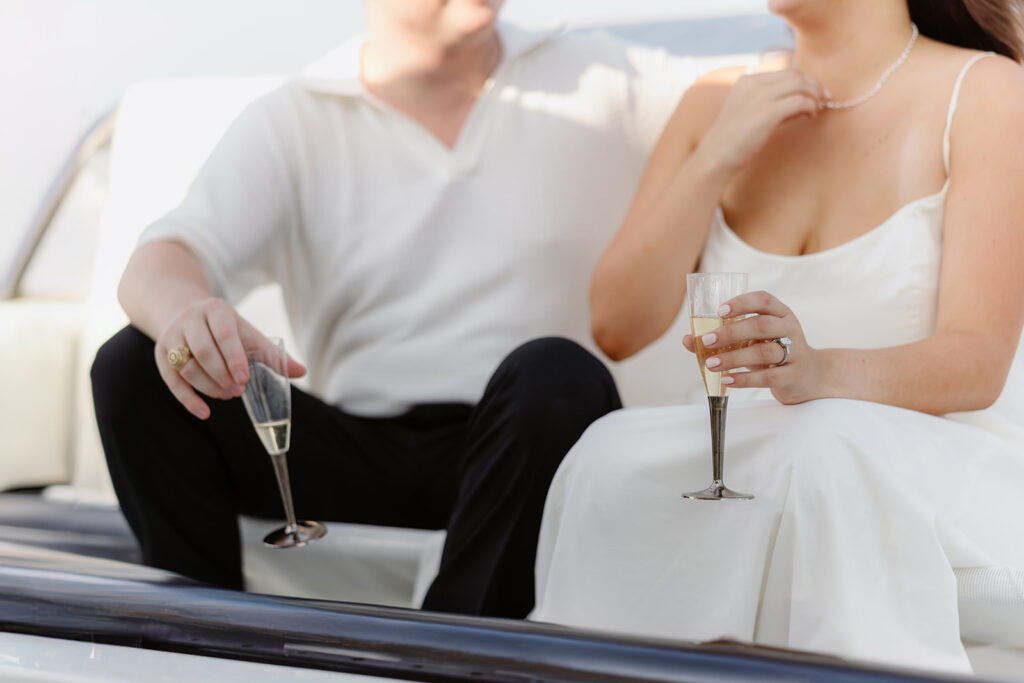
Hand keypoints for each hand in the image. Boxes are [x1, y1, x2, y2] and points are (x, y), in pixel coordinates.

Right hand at [154, 297, 305, 419]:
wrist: (185, 313)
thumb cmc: (225, 328)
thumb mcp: (247, 333)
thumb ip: (271, 354)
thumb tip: (301, 372)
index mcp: (215, 310)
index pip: (225, 335)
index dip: (235, 358)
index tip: (245, 379)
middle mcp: (190, 319)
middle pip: (203, 352)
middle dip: (222, 375)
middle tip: (238, 391)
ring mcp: (172, 336)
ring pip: (186, 367)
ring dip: (209, 387)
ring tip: (228, 395)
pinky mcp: (161, 355)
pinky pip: (172, 380)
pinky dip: (188, 399)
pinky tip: (204, 413)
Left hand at [682, 290, 825, 404]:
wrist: (808, 376)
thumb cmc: (772, 353)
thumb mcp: (751, 341)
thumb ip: (722, 338)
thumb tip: (688, 339)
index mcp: (780, 313)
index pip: (763, 300)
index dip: (741, 303)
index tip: (719, 310)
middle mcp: (789, 328)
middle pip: (761, 325)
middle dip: (731, 332)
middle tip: (706, 340)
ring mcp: (795, 352)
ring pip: (764, 352)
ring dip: (734, 358)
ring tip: (711, 363)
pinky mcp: (793, 376)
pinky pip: (768, 377)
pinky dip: (744, 379)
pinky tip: (727, 379)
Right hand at [697, 69, 825, 171]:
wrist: (715, 157)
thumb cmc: (734, 141)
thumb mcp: (751, 114)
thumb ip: (775, 104)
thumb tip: (805, 103)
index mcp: (747, 80)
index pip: (785, 72)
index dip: (804, 80)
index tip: (815, 92)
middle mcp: (753, 83)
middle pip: (795, 75)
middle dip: (814, 85)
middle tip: (825, 99)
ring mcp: (759, 96)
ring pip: (800, 85)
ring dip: (814, 96)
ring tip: (818, 109)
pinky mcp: (767, 112)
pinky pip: (799, 102)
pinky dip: (810, 107)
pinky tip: (811, 116)